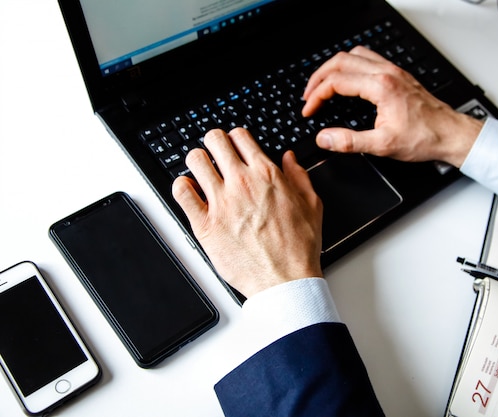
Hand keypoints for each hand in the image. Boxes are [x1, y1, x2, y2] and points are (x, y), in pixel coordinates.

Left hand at [172, 128, 323, 297]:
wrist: (285, 280)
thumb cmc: (298, 248)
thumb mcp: (311, 205)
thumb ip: (299, 176)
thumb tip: (289, 158)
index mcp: (266, 175)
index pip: (240, 136)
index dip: (236, 138)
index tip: (235, 146)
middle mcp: (241, 183)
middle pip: (214, 140)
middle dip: (214, 143)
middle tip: (215, 154)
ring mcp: (220, 203)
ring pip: (194, 160)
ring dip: (197, 162)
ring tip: (201, 172)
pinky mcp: (205, 225)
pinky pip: (181, 193)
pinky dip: (182, 187)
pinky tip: (189, 191)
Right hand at [302, 46, 482, 167]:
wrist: (450, 134)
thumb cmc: (424, 138)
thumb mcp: (383, 146)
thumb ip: (349, 142)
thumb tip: (325, 138)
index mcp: (381, 87)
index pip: (337, 81)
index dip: (317, 95)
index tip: (309, 109)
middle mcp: (387, 73)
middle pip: (341, 61)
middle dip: (319, 77)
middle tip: (308, 95)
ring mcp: (393, 71)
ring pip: (355, 55)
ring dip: (334, 67)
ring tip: (323, 84)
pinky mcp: (398, 75)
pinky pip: (368, 58)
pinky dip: (351, 65)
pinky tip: (348, 79)